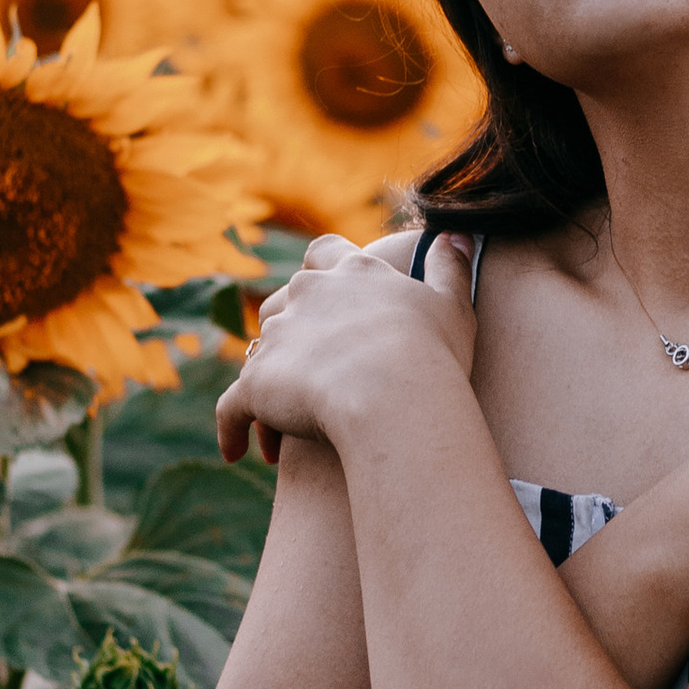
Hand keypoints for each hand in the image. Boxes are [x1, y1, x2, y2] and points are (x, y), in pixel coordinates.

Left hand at [215, 233, 477, 464]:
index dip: (323, 267)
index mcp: (352, 274)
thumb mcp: (453, 305)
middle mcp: (306, 295)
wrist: (393, 394)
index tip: (327, 284)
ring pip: (259, 353)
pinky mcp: (255, 382)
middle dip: (292, 330)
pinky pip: (233, 407)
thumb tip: (456, 235)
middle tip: (313, 368)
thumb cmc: (431, 353)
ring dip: (270, 381)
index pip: (324, 253)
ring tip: (285, 424)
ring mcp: (276, 337)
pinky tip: (235, 453)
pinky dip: (232, 428)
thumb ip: (450, 268)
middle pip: (283, 301)